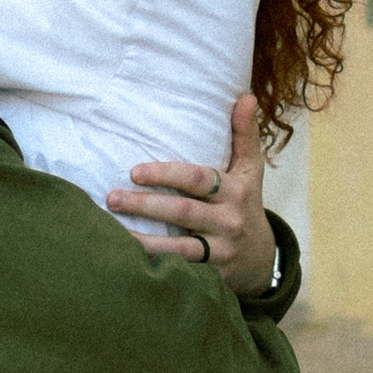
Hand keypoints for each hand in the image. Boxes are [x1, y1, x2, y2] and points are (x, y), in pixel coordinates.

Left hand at [106, 93, 273, 292]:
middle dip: (145, 204)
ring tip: (111, 230)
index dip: (166, 174)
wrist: (261, 260)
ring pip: (178, 246)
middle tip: (112, 197)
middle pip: (183, 211)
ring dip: (142, 239)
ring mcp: (220, 250)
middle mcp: (229, 220)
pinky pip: (179, 270)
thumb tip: (245, 95)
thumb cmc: (246, 205)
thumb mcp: (250, 171)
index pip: (197, 179)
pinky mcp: (211, 276)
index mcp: (234, 190)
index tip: (134, 171)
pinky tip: (128, 260)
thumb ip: (244, 134)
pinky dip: (155, 265)